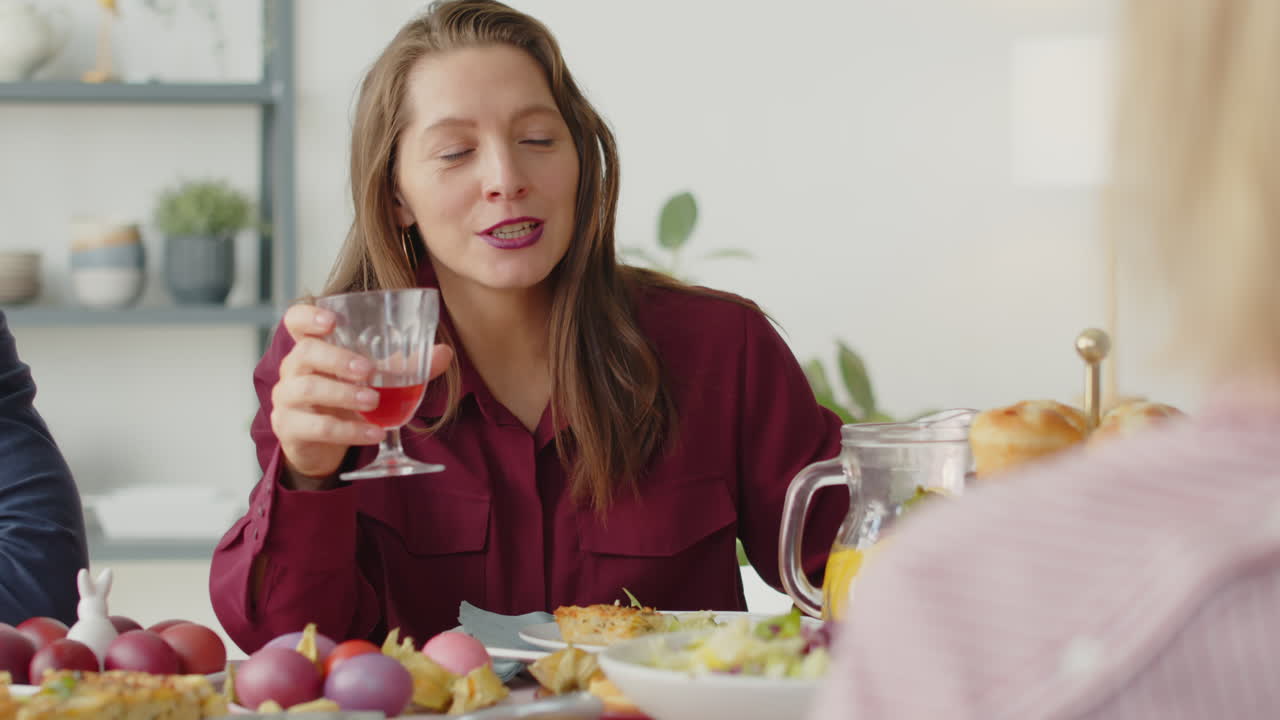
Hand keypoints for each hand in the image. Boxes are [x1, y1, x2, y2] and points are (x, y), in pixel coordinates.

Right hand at [270, 303, 452, 488]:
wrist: (319, 445)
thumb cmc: (345, 399)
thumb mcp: (372, 380)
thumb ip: (404, 365)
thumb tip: (444, 352)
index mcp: (312, 347)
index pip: (295, 320)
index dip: (309, 317)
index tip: (332, 320)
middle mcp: (294, 369)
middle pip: (305, 353)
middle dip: (338, 359)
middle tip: (369, 370)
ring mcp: (287, 399)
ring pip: (307, 389)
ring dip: (343, 394)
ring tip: (373, 401)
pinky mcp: (290, 429)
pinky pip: (318, 428)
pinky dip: (349, 431)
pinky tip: (374, 433)